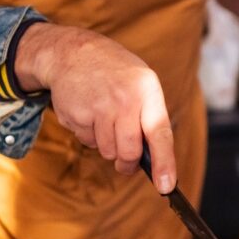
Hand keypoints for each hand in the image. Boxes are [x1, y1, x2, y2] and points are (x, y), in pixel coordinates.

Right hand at [14, 23, 175, 190]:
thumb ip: (150, 116)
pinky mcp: (76, 114)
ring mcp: (98, 107)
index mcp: (146, 89)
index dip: (164, 163)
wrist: (72, 52)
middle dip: (127, 164)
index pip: (159, 133)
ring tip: (104, 119)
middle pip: (128, 152)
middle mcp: (124, 99)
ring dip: (106, 145)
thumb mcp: (141, 82)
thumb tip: (155, 160)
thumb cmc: (114, 73)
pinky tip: (88, 113)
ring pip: (106, 151)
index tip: (166, 186)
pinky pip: (88, 142)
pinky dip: (89, 135)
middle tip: (125, 163)